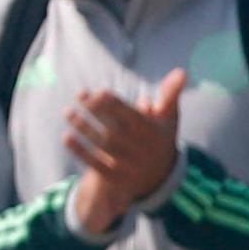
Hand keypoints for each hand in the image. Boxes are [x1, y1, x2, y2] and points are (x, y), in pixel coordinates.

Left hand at [64, 69, 185, 234]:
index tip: (97, 91)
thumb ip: (171, 95)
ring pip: (102, 145)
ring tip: (68, 111)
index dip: (114, 104)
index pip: (131, 116)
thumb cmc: (159, 137)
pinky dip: (80, 150)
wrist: (158, 178)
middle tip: (78, 95)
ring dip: (83, 127)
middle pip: (114, 129)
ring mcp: (127, 165)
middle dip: (96, 111)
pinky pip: (95, 163)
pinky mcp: (115, 177)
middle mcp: (140, 149)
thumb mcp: (168, 118)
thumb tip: (182, 71)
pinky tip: (66, 136)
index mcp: (153, 133)